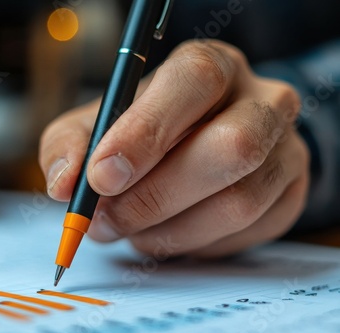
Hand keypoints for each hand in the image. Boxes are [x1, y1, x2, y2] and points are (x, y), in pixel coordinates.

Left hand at [39, 40, 308, 257]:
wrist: (198, 149)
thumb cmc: (142, 133)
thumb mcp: (95, 127)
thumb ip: (70, 145)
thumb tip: (63, 185)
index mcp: (211, 67)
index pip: (192, 82)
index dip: (145, 133)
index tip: (101, 178)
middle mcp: (261, 101)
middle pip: (230, 147)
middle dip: (154, 197)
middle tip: (106, 221)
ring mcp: (285, 150)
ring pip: (237, 203)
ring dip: (168, 230)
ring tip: (130, 230)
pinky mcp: (289, 195)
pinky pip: (244, 234)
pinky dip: (192, 244)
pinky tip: (167, 232)